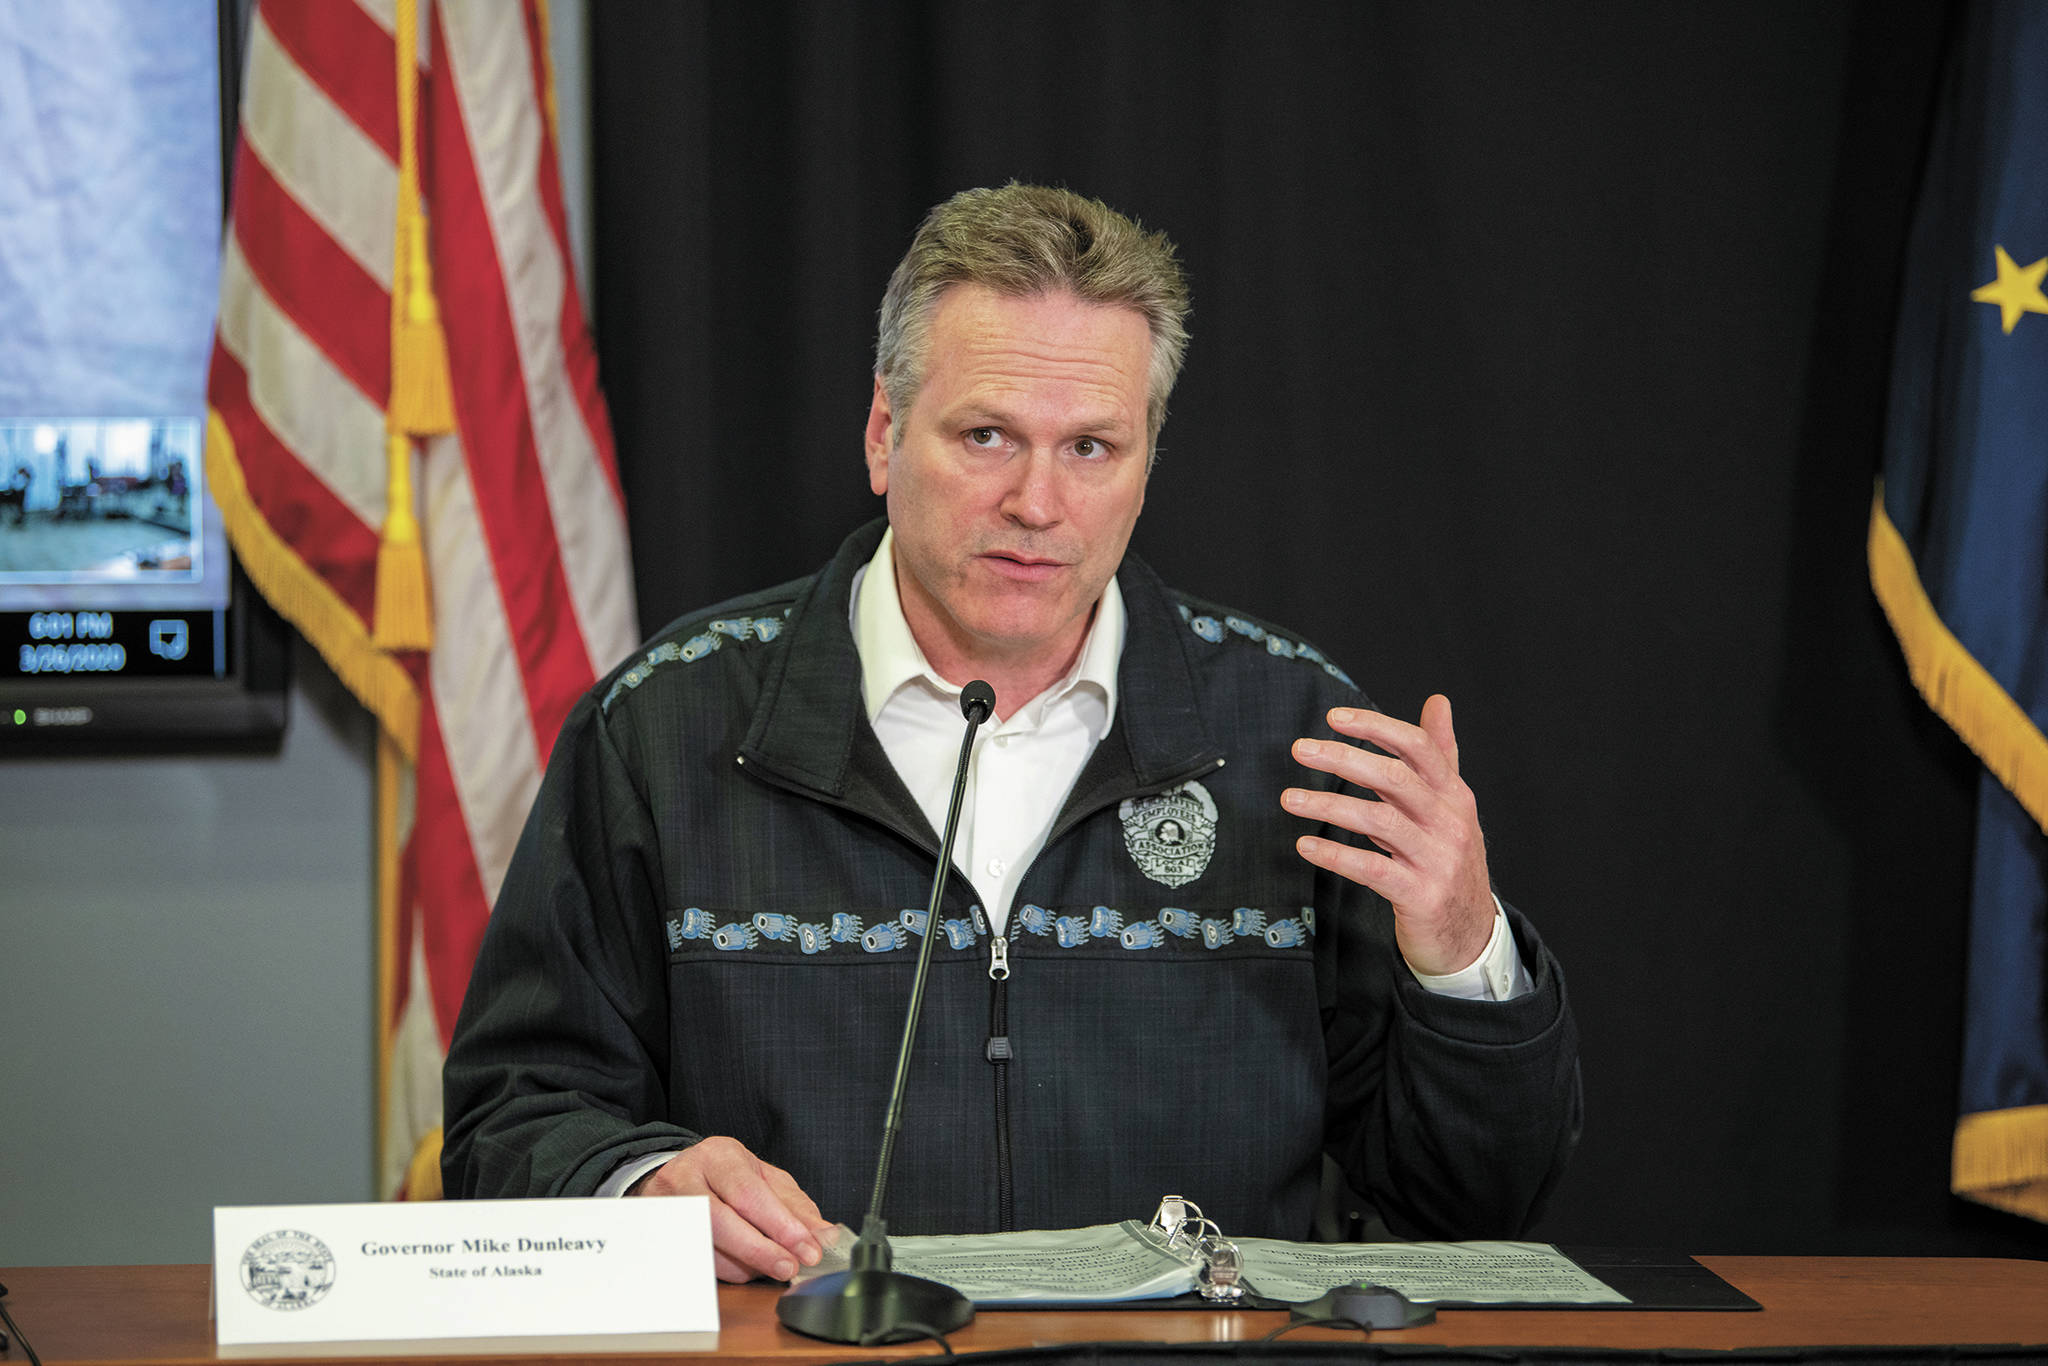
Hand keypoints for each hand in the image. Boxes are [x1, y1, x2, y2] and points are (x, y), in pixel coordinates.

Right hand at [629, 1135, 833, 1282]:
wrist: (673, 1176)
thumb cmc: (725, 1177)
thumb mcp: (764, 1178)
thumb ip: (794, 1206)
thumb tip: (823, 1235)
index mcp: (719, 1156)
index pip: (750, 1194)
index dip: (781, 1226)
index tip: (808, 1249)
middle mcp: (688, 1178)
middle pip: (723, 1222)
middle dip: (762, 1251)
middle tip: (790, 1267)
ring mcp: (668, 1208)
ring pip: (709, 1248)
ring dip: (746, 1266)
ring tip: (771, 1264)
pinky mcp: (660, 1235)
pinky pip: (697, 1263)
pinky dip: (727, 1270)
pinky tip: (745, 1264)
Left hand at [1283, 694, 1495, 976]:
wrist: (1470, 933)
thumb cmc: (1449, 860)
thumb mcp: (1451, 806)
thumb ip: (1440, 755)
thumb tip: (1437, 700)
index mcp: (1455, 795)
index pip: (1418, 748)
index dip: (1376, 728)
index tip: (1334, 717)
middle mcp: (1450, 822)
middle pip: (1395, 778)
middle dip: (1344, 758)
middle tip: (1300, 748)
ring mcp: (1437, 860)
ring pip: (1379, 820)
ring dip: (1329, 805)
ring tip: (1290, 799)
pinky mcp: (1420, 896)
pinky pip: (1372, 869)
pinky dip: (1336, 855)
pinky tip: (1305, 845)